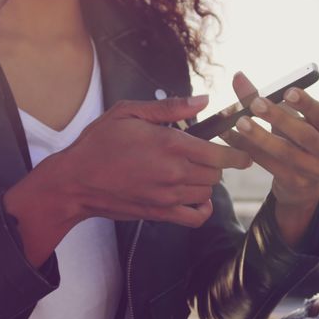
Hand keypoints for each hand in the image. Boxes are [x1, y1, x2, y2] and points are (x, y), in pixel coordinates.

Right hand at [50, 95, 252, 227]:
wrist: (74, 181)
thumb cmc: (98, 142)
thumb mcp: (129, 112)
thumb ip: (170, 107)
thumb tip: (204, 100)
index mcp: (169, 144)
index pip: (220, 153)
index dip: (237, 152)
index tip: (244, 149)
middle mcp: (173, 172)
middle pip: (217, 173)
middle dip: (216, 162)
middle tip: (203, 154)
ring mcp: (168, 196)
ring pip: (207, 192)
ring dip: (205, 182)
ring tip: (192, 170)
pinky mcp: (160, 213)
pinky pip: (196, 217)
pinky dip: (203, 209)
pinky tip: (196, 197)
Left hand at [218, 72, 318, 209]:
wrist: (302, 184)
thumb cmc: (295, 140)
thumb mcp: (289, 118)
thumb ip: (266, 98)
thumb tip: (238, 76)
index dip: (306, 103)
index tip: (288, 91)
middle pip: (304, 134)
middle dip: (278, 118)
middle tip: (255, 104)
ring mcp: (315, 171)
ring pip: (285, 152)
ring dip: (260, 136)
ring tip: (240, 122)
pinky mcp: (297, 184)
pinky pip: (270, 165)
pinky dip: (250, 150)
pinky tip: (232, 139)